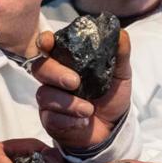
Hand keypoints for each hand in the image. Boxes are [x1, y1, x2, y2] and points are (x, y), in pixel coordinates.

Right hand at [32, 29, 131, 151]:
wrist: (112, 129)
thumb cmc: (111, 97)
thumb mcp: (120, 74)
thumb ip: (120, 54)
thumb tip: (121, 33)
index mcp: (67, 61)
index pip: (48, 46)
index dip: (45, 42)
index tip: (48, 42)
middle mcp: (54, 77)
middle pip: (40, 68)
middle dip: (55, 73)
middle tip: (75, 82)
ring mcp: (49, 99)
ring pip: (45, 94)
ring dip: (68, 103)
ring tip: (88, 110)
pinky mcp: (50, 120)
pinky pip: (51, 117)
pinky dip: (69, 120)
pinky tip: (83, 121)